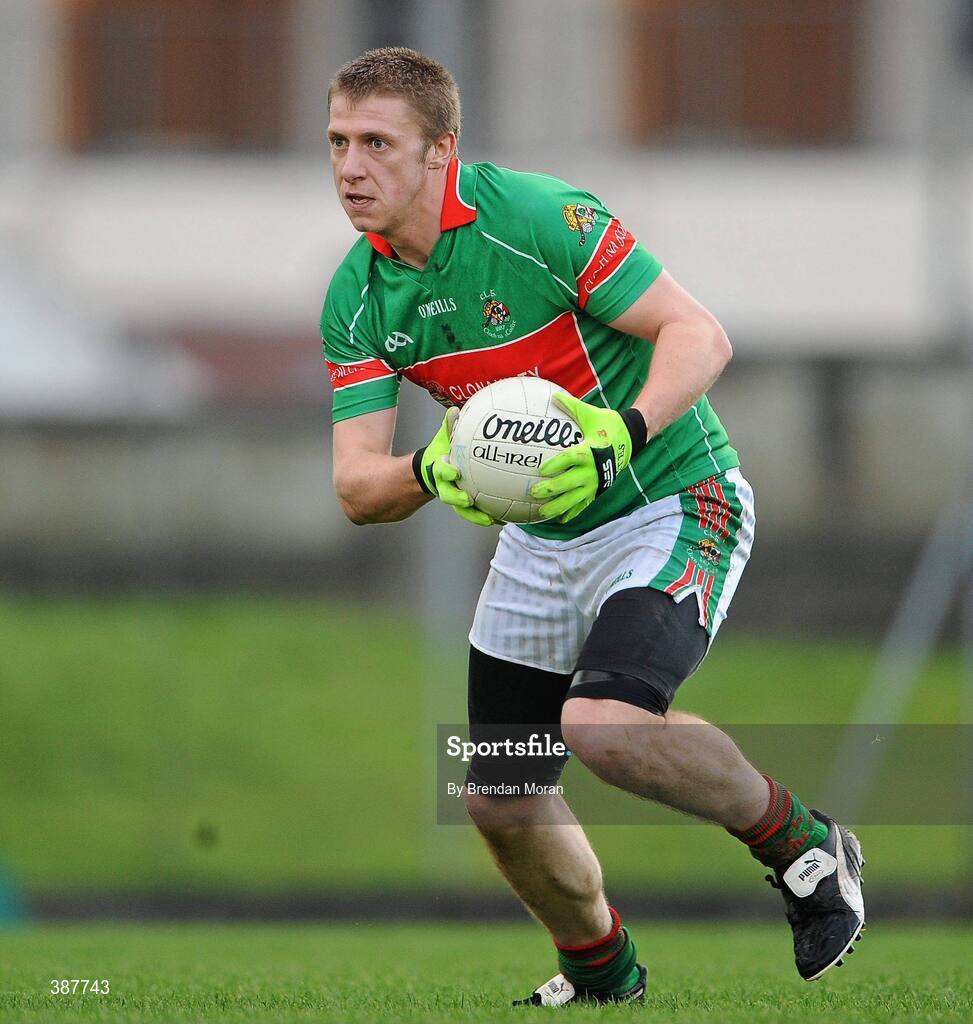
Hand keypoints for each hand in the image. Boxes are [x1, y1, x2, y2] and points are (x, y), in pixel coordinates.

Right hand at [414, 408, 499, 527]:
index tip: (455, 472)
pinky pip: (475, 514)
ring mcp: (454, 497)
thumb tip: (454, 409)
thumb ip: (449, 426)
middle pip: (448, 496)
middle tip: (469, 502)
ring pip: (462, 511)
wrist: (433, 470)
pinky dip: (488, 517)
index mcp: (439, 470)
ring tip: (491, 520)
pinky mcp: (464, 506)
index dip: (446, 473)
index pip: (440, 472)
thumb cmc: (442, 452)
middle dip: (458, 500)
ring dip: (476, 517)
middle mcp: (445, 486)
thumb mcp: (443, 439)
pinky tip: (504, 519)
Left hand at [530, 393, 643, 522]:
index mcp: (589, 451)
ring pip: (574, 498)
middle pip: (569, 482)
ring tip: (542, 511)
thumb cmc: (607, 425)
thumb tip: (553, 395)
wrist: (630, 439)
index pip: (570, 459)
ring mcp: (596, 482)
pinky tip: (561, 519)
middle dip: (551, 489)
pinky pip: (584, 504)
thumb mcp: (591, 414)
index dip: (556, 465)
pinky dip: (572, 512)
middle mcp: (592, 469)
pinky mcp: (599, 489)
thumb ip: (571, 406)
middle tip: (534, 492)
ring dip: (558, 506)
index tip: (541, 469)